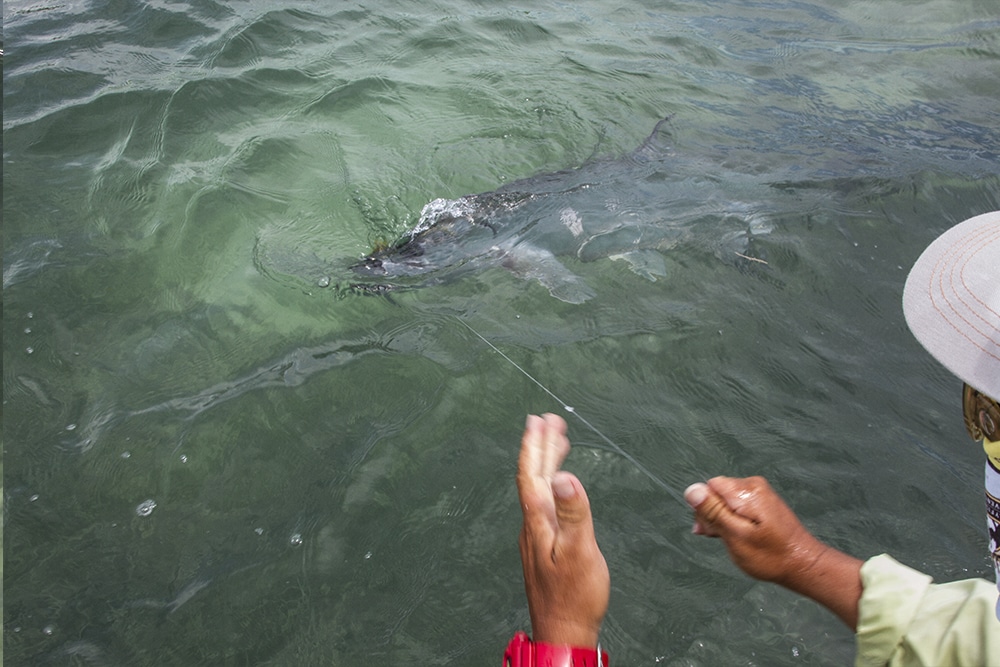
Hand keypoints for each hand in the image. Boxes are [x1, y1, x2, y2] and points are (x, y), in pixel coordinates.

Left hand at [517, 414, 609, 646]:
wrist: (563, 631)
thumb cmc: (574, 596)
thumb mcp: (579, 551)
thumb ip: (573, 512)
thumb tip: (565, 476)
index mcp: (539, 521)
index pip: (532, 474)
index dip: (535, 446)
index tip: (538, 421)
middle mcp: (533, 524)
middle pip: (534, 477)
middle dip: (541, 447)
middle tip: (547, 420)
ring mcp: (537, 535)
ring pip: (539, 489)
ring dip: (546, 463)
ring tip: (556, 441)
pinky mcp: (544, 545)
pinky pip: (545, 502)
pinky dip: (551, 483)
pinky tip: (559, 485)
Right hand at [684, 476, 862, 629]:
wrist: (803, 564)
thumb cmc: (769, 555)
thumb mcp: (736, 536)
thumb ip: (713, 511)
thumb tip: (691, 490)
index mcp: (746, 491)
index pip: (709, 487)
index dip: (705, 508)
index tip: (712, 530)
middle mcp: (753, 485)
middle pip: (717, 492)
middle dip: (713, 514)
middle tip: (722, 538)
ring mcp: (760, 493)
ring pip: (726, 499)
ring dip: (722, 519)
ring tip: (731, 540)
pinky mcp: (764, 501)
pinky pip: (738, 504)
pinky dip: (734, 519)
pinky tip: (739, 535)